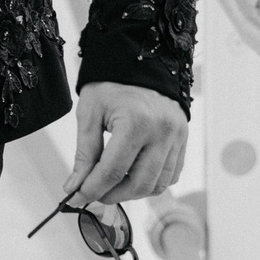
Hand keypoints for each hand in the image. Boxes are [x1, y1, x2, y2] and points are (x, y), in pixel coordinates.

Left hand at [60, 81, 187, 208]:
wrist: (139, 62)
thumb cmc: (112, 85)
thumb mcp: (90, 114)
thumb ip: (84, 154)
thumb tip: (75, 186)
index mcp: (136, 121)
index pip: (113, 170)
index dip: (92, 189)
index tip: (77, 197)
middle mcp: (162, 131)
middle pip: (139, 184)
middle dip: (112, 195)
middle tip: (94, 192)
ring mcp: (177, 136)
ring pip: (158, 184)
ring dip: (133, 192)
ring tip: (112, 184)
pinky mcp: (183, 140)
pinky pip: (171, 175)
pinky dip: (151, 182)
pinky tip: (133, 174)